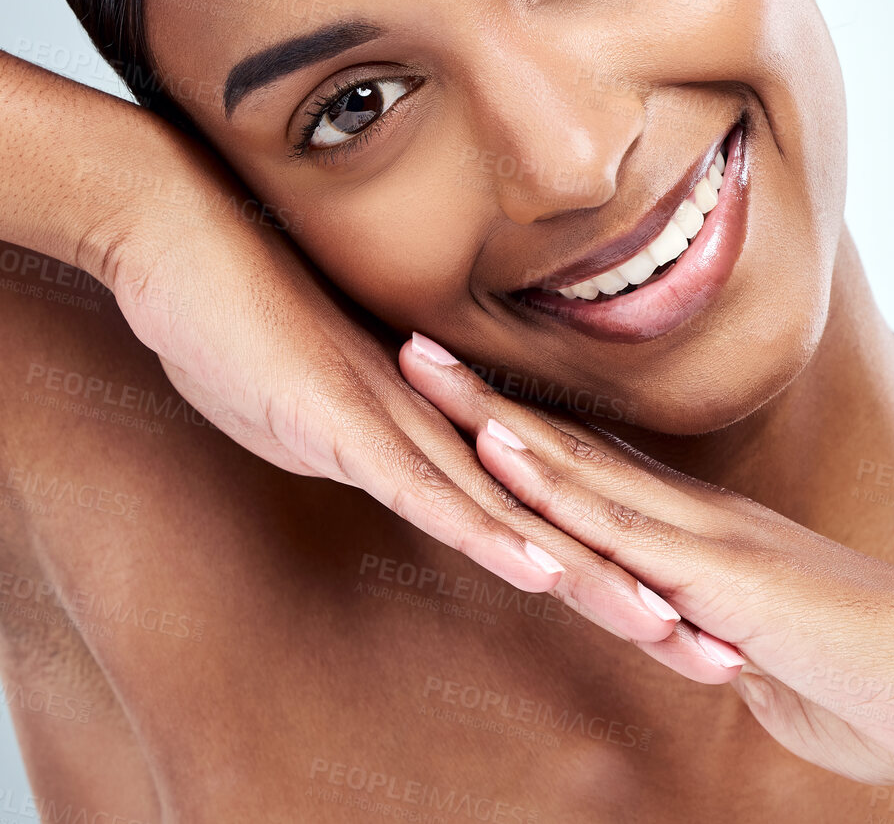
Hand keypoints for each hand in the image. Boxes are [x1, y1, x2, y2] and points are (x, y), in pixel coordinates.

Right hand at [93, 173, 704, 644]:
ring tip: (667, 631)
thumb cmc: (229, 322)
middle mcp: (430, 429)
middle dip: (633, 595)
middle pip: (551, 526)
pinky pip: (424, 487)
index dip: (601, 575)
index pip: (532, 520)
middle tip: (715, 655)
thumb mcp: (299, 411)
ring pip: (510, 515)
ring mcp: (393, 423)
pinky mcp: (343, 421)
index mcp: (427, 434)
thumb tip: (376, 466)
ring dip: (588, 578)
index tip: (669, 625)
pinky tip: (538, 571)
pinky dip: (483, 534)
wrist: (178, 238)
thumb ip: (353, 444)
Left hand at [398, 328, 893, 788]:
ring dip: (491, 416)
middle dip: (481, 397)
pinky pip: (615, 521)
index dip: (519, 427)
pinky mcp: (716, 575)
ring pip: (574, 462)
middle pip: (565, 443)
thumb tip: (690, 638)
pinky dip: (549, 479)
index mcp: (697, 535)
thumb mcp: (762, 658)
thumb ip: (714, 634)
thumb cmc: (874, 676)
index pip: (589, 469)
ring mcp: (700, 537)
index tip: (457, 393)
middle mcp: (689, 517)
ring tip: (421, 366)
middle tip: (409, 343)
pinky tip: (495, 448)